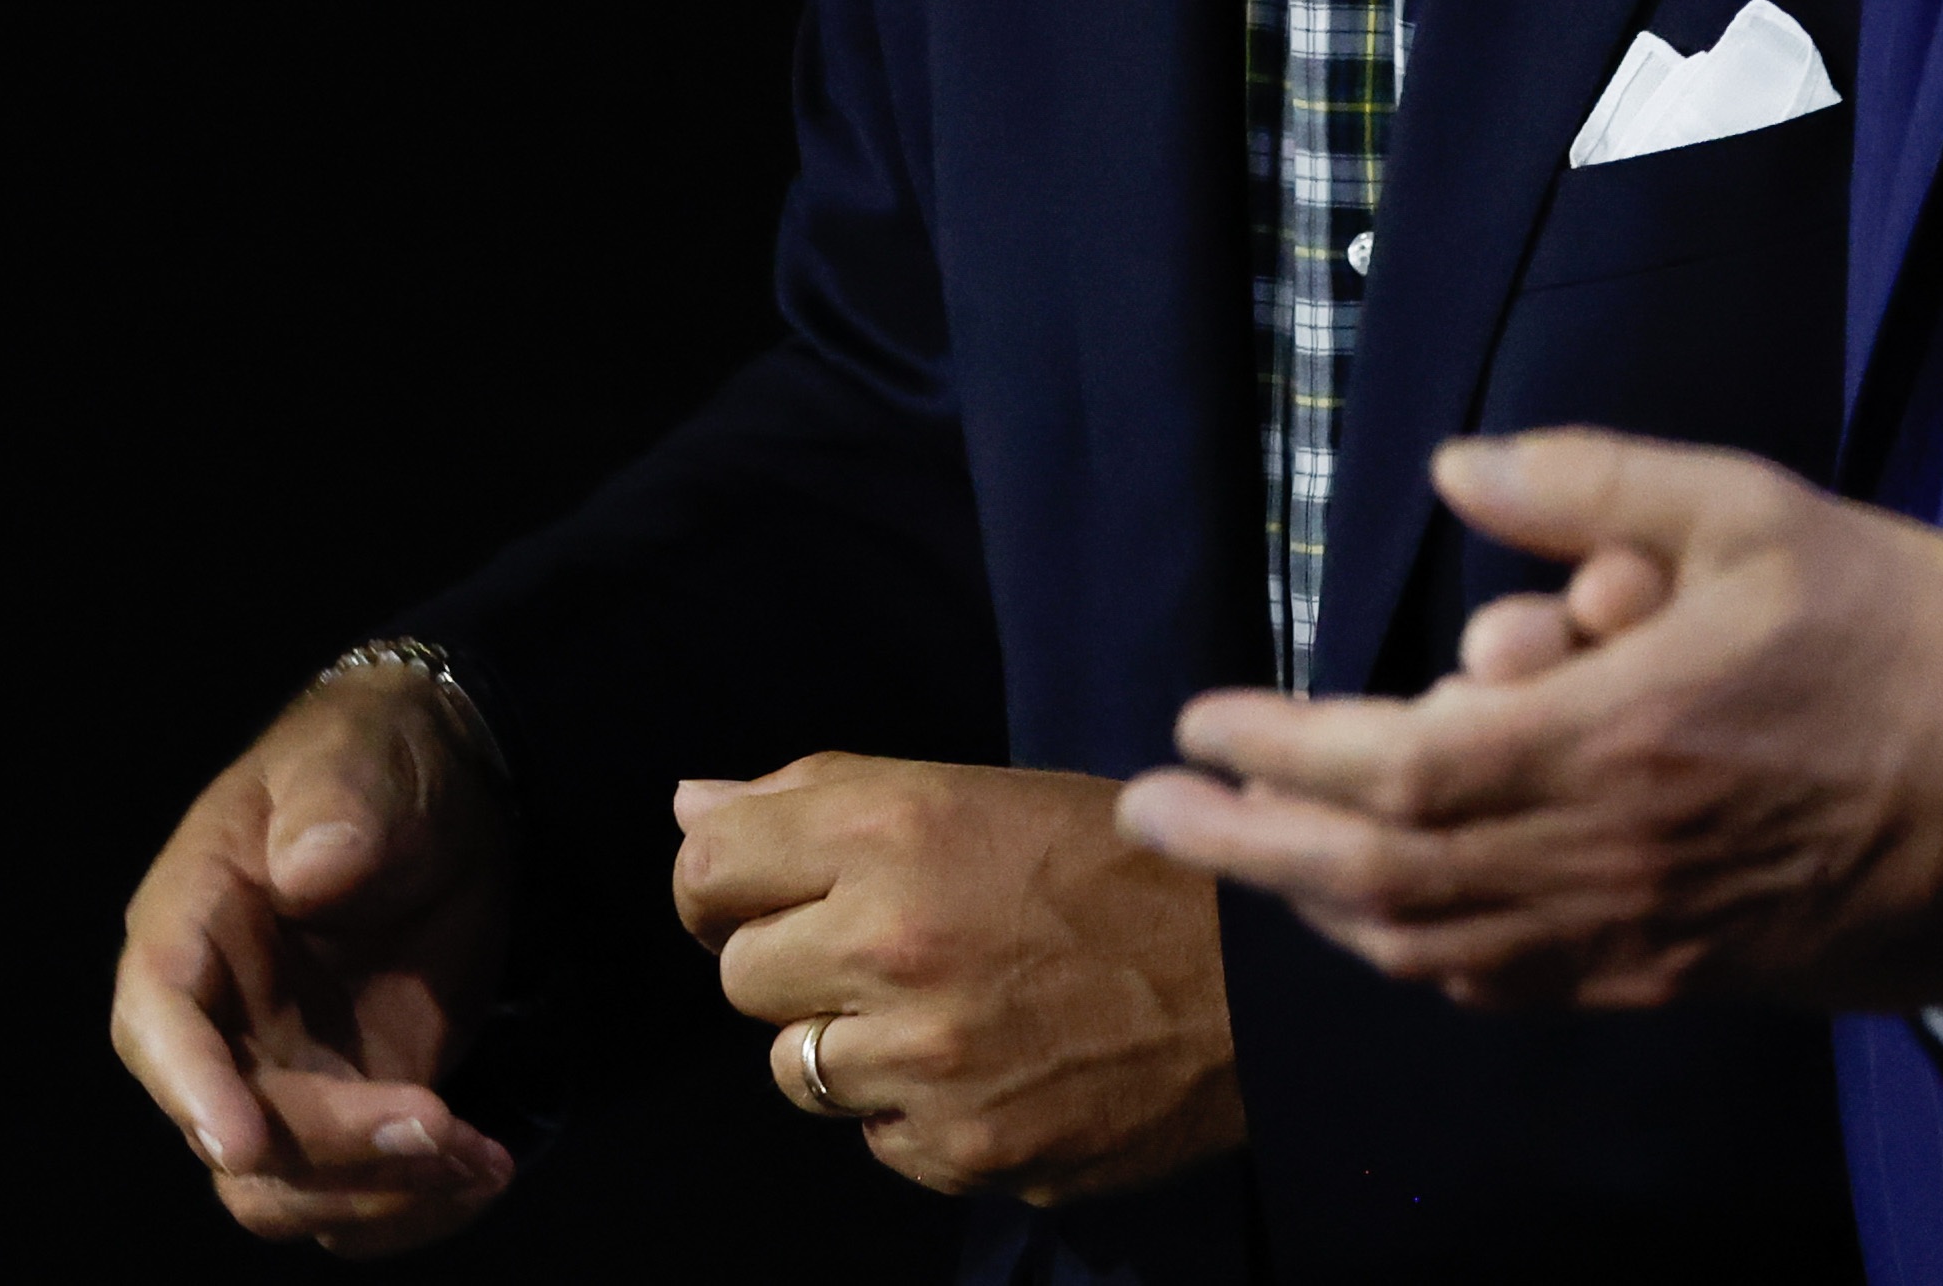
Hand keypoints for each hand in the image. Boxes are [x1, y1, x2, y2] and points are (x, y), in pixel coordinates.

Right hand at [109, 668, 518, 1257]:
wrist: (436, 801)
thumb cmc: (371, 764)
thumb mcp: (358, 763)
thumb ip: (334, 808)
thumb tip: (313, 869)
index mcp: (188, 928)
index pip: (159, 1024)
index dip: (191, 1089)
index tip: (243, 1142)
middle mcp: (217, 1026)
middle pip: (239, 1137)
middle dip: (334, 1151)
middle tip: (442, 1128)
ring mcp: (280, 1079)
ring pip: (290, 1193)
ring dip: (383, 1195)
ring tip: (484, 1161)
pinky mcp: (348, 1110)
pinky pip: (354, 1197)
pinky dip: (415, 1208)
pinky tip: (485, 1173)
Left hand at [668, 755, 1241, 1205]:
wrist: (1256, 981)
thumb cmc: (1116, 865)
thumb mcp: (974, 793)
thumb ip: (820, 796)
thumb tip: (686, 803)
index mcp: (891, 830)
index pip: (706, 864)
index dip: (720, 880)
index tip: (757, 891)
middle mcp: (889, 943)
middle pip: (739, 975)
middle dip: (792, 962)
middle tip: (874, 948)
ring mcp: (923, 1060)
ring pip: (794, 1070)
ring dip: (846, 1044)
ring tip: (939, 1009)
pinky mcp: (961, 1150)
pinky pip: (875, 1138)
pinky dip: (913, 1109)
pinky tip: (987, 1062)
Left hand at [1115, 370, 1942, 1017]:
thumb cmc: (1914, 643)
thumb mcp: (1759, 509)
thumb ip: (1598, 479)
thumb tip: (1455, 470)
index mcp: (1617, 737)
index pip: (1395, 767)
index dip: (1280, 756)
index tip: (1198, 724)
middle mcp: (1610, 855)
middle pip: (1379, 877)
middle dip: (1247, 845)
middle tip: (1150, 812)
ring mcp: (1643, 934)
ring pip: (1436, 946)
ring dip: (1319, 904)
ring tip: (1243, 856)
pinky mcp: (1684, 975)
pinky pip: (1516, 984)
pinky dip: (1424, 955)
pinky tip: (1386, 923)